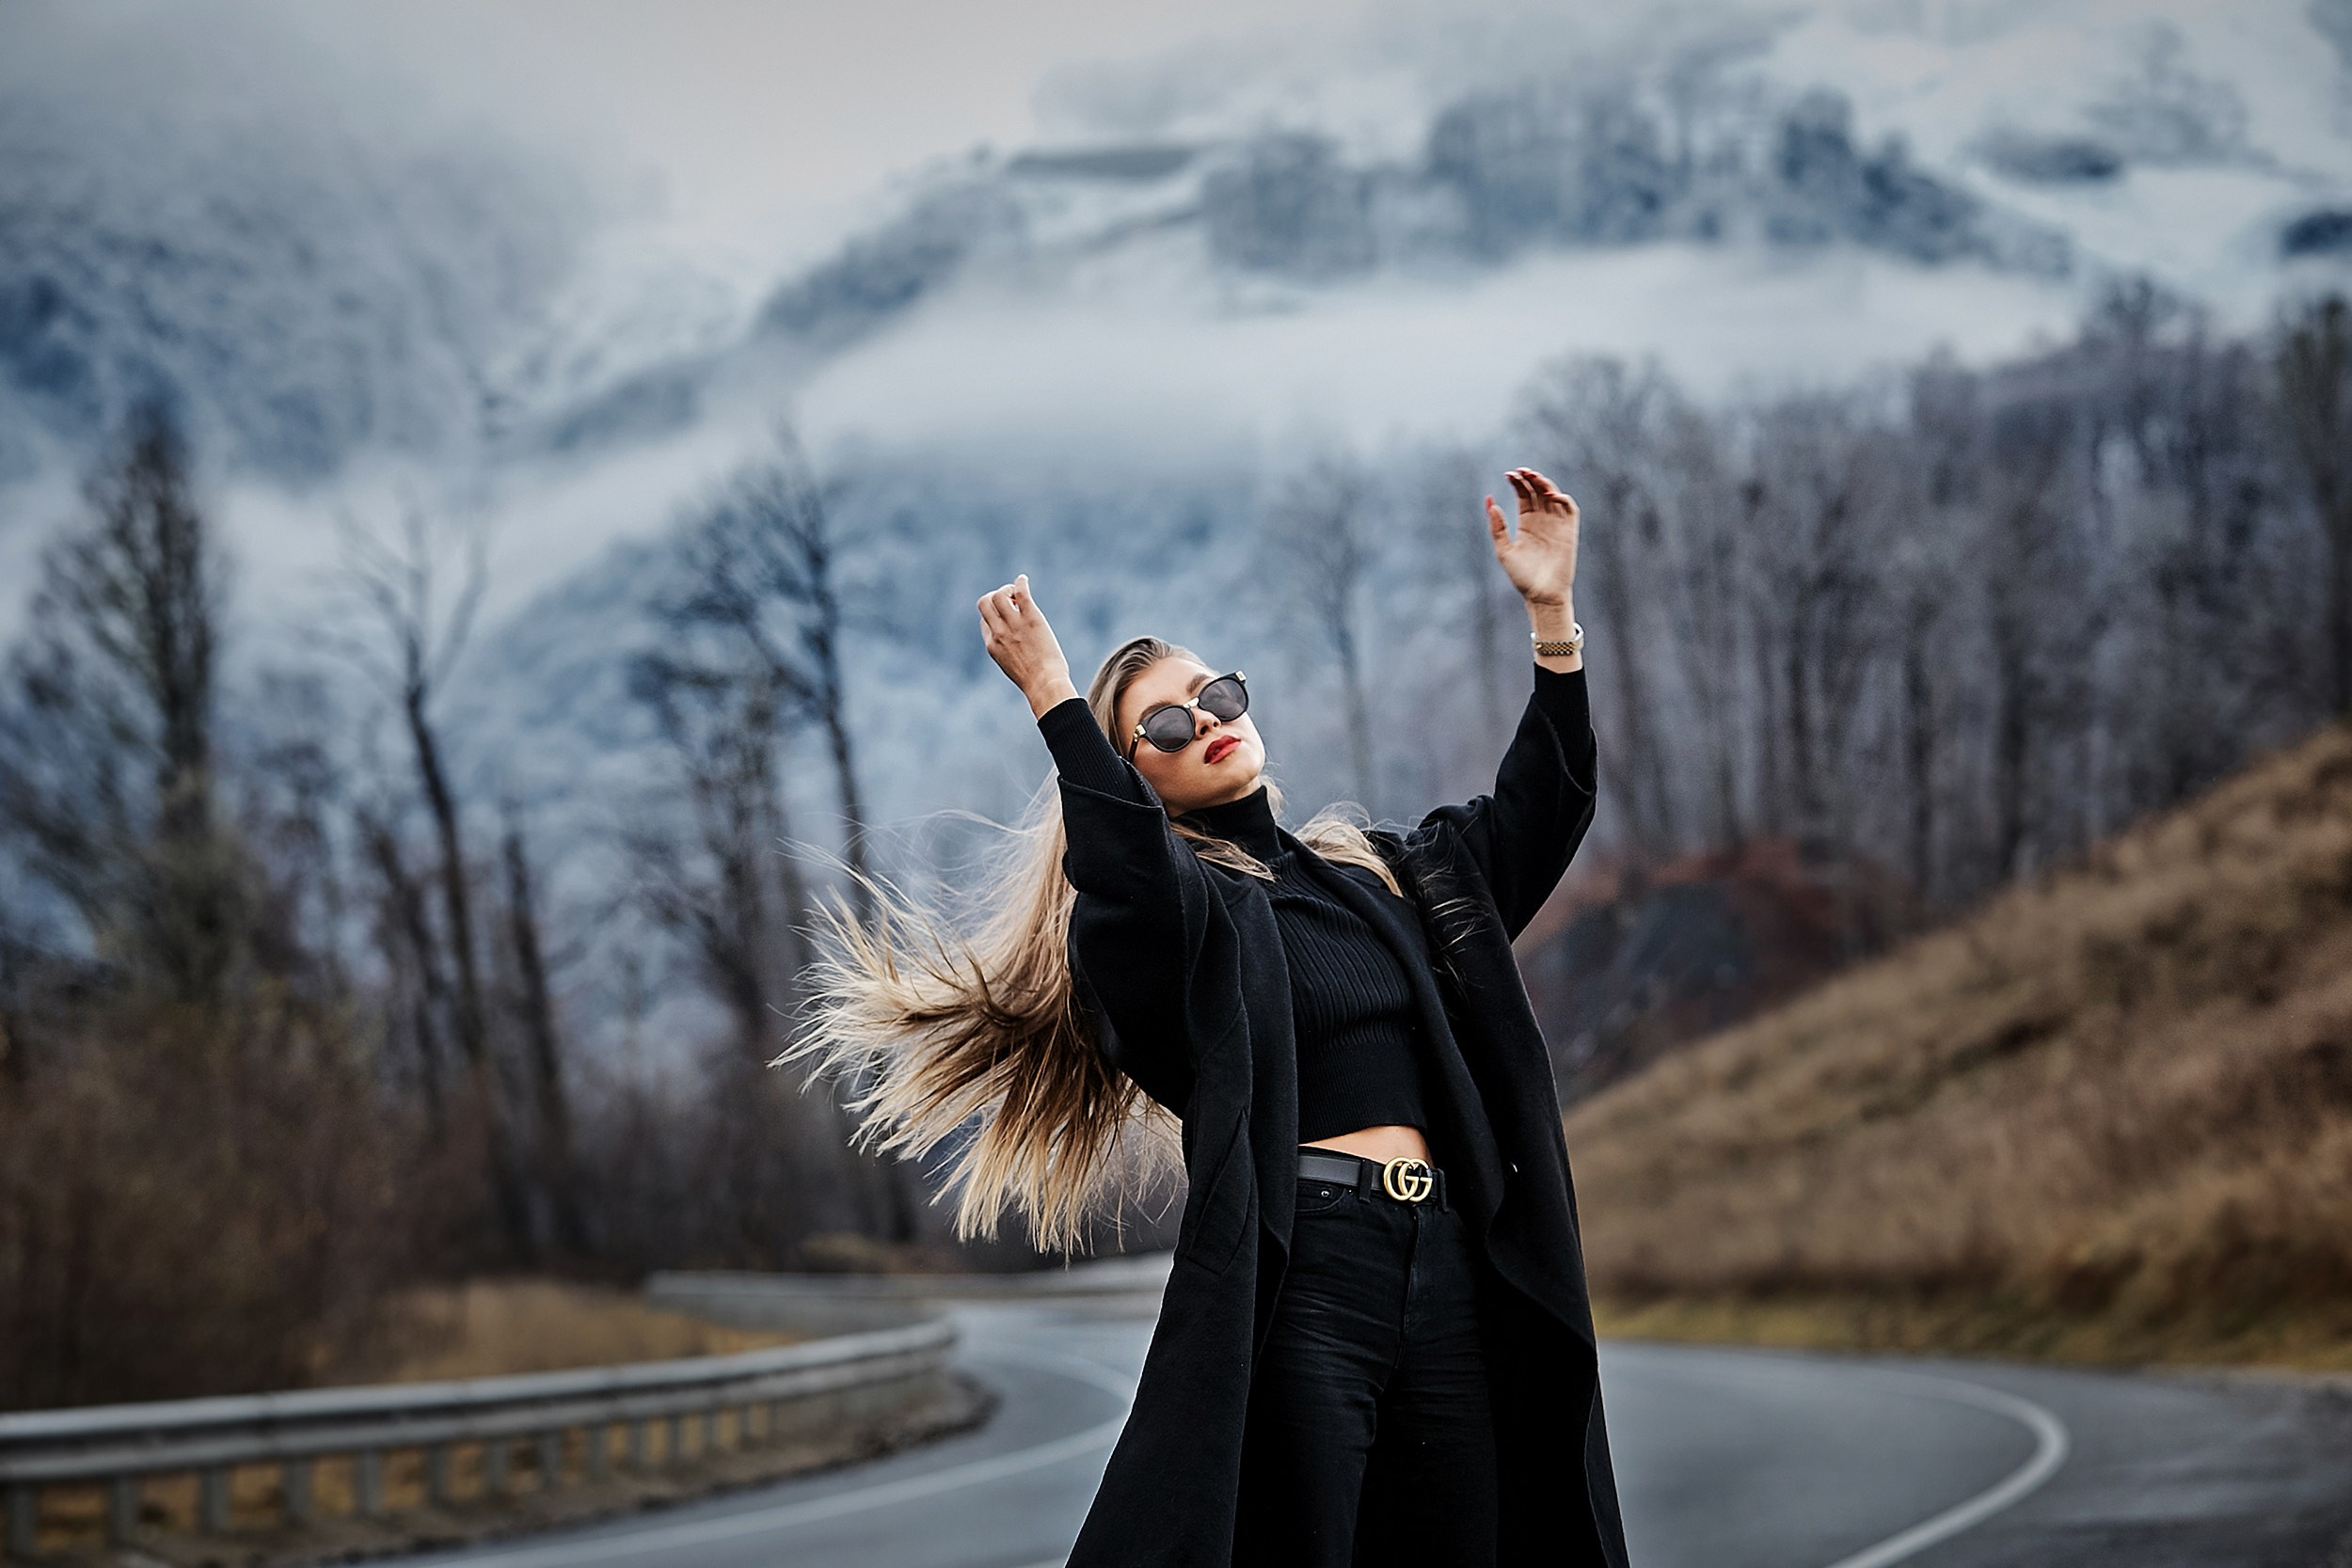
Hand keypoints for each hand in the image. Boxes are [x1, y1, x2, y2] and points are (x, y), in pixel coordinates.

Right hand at [977, 574, 1079, 716]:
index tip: (1008, 616)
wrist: (1044, 684)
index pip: (984, 620)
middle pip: (984, 603)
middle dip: (994, 597)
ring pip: (998, 595)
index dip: (994, 615)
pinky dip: (1020, 583)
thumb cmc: (1034, 680)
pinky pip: (1021, 593)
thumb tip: (1014, 645)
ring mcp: (1013, 624)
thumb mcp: (1012, 666)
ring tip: (1017, 594)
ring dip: (1007, 590)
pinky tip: (1023, 580)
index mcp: (992, 645)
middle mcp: (998, 632)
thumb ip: (1007, 651)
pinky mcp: (1030, 618)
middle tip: (1010, 601)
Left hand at [1486, 467, 1579, 606]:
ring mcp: (1556, 525)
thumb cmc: (1521, 577)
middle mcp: (1542, 521)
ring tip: (1533, 477)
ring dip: (1545, 484)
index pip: (1524, 495)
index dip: (1518, 482)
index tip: (1508, 474)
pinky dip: (1563, 498)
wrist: (1541, 595)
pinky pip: (1570, 509)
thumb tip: (1489, 501)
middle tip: (1521, 471)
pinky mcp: (1569, 532)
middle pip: (1538, 491)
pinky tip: (1550, 495)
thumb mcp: (1504, 550)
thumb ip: (1497, 527)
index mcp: (1526, 523)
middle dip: (1531, 478)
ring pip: (1553, 496)